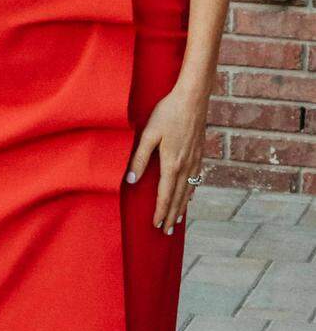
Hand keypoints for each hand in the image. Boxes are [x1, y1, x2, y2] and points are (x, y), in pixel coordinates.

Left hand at [126, 87, 205, 232]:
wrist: (193, 98)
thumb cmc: (168, 113)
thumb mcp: (148, 134)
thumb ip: (139, 158)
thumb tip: (131, 180)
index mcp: (172, 163)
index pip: (164, 194)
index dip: (160, 211)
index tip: (156, 225)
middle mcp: (186, 166)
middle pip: (178, 197)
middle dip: (171, 216)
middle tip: (166, 232)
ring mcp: (195, 160)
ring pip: (188, 191)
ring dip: (181, 207)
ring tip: (177, 221)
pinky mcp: (200, 154)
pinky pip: (196, 180)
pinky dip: (191, 193)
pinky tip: (190, 197)